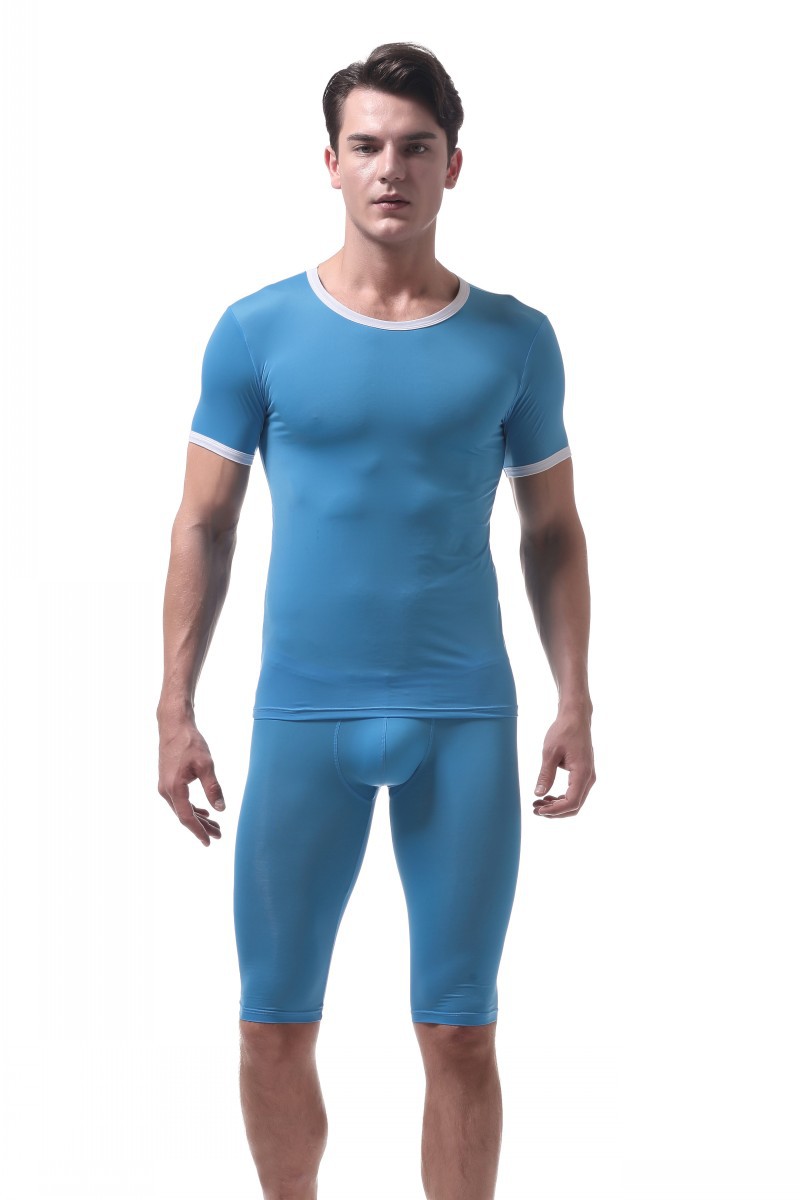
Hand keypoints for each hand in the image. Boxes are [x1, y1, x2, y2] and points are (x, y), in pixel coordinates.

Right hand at [157, 716, 225, 845]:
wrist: (174, 726)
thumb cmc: (190, 743)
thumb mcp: (205, 765)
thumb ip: (213, 788)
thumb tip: (221, 809)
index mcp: (174, 788)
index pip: (186, 817)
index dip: (198, 831)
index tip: (210, 841)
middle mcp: (166, 790)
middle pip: (184, 815)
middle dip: (201, 827)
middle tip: (219, 834)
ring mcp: (165, 785)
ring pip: (181, 809)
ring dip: (198, 818)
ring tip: (215, 825)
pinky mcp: (167, 780)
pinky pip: (179, 800)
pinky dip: (191, 808)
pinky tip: (203, 811)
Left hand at [533, 705, 595, 817]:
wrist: (576, 718)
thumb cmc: (563, 731)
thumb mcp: (550, 753)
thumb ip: (545, 774)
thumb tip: (538, 794)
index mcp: (582, 773)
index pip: (572, 802)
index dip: (555, 810)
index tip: (538, 810)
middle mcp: (589, 778)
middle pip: (575, 806)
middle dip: (555, 812)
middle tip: (535, 809)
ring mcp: (588, 776)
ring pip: (576, 801)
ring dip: (558, 806)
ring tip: (538, 804)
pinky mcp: (584, 774)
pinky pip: (575, 793)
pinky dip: (562, 799)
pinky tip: (547, 796)